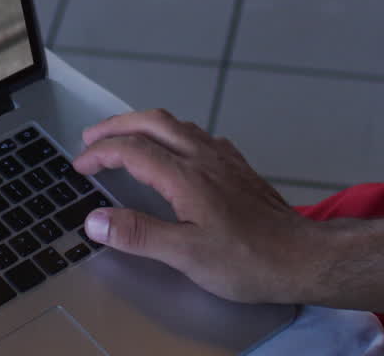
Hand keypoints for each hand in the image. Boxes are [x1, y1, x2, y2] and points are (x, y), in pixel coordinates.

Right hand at [72, 110, 326, 304]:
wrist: (303, 257)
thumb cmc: (248, 260)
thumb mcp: (186, 255)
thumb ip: (139, 234)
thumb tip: (95, 220)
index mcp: (186, 176)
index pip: (131, 150)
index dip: (100, 154)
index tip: (80, 165)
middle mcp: (204, 157)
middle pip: (152, 122)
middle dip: (116, 125)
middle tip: (91, 138)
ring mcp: (224, 159)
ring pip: (177, 124)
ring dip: (144, 125)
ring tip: (124, 137)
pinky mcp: (238, 167)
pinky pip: (199, 135)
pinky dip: (174, 134)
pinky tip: (175, 150)